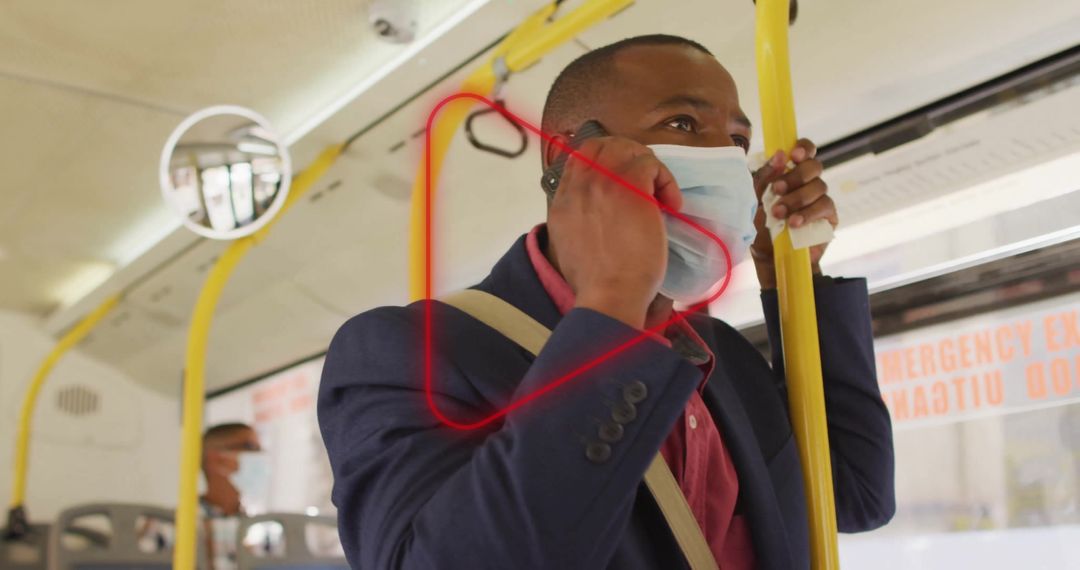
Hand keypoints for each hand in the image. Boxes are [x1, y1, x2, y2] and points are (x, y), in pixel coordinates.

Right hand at [547, 136, 682, 328]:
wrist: (609, 294)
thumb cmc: (597, 282)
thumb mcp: (572, 246)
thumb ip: (580, 220)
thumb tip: (599, 213)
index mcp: (563, 201)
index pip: (578, 159)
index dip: (605, 162)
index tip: (623, 180)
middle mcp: (579, 186)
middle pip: (601, 145)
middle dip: (627, 156)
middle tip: (646, 180)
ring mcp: (603, 183)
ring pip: (627, 149)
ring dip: (648, 167)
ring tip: (659, 195)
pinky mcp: (631, 187)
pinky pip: (651, 164)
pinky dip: (666, 181)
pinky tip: (671, 206)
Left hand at [750, 139, 838, 288]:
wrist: (771, 258)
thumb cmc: (761, 227)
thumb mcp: (755, 201)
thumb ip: (764, 178)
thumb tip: (778, 155)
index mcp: (791, 174)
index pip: (805, 151)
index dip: (803, 148)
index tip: (793, 155)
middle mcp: (809, 184)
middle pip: (814, 166)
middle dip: (795, 175)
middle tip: (777, 190)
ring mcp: (821, 199)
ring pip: (819, 186)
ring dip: (797, 198)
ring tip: (778, 213)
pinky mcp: (829, 218)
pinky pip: (824, 207)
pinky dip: (808, 214)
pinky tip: (794, 224)